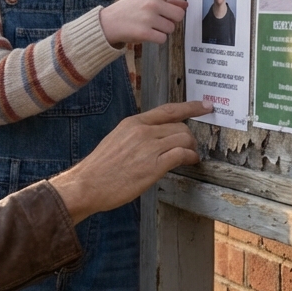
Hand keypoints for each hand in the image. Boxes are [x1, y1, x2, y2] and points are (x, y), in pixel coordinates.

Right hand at [49, 101, 210, 223]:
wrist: (86, 185)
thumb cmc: (99, 168)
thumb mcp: (116, 141)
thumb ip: (136, 136)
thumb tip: (155, 139)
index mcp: (132, 123)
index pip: (168, 110)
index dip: (190, 107)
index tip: (205, 106)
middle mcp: (142, 131)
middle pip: (180, 126)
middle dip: (190, 137)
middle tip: (189, 148)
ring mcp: (149, 148)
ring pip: (184, 139)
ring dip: (191, 148)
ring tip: (189, 157)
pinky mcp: (154, 166)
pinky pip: (182, 155)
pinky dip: (190, 158)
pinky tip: (189, 163)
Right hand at [99, 0, 209, 45]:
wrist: (106, 23)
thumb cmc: (128, 11)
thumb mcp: (145, 1)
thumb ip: (167, 2)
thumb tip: (186, 4)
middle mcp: (152, 3)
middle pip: (179, 15)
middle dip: (172, 20)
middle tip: (158, 20)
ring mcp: (148, 18)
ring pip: (171, 28)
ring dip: (163, 30)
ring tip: (148, 26)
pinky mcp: (144, 32)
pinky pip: (163, 38)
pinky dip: (157, 39)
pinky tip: (146, 35)